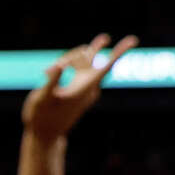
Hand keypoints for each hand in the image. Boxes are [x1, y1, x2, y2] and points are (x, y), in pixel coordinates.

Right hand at [21, 34, 137, 144]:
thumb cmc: (42, 117)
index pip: (105, 67)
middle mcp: (88, 87)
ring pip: (87, 62)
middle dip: (89, 51)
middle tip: (86, 49)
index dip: (119, 53)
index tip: (133, 41)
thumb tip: (60, 66)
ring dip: (80, 55)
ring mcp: (85, 87)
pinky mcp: (80, 88)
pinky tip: (64, 63)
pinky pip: (83, 69)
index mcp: (83, 89)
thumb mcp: (41, 99)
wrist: (45, 134)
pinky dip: (73, 63)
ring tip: (102, 40)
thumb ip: (51, 82)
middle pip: (92, 60)